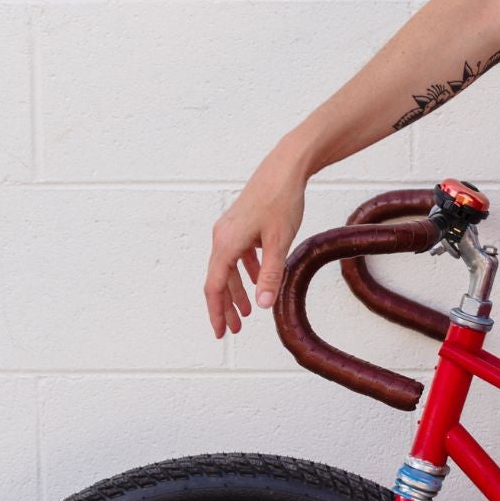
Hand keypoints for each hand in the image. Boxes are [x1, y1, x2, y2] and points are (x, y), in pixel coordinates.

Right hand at [204, 136, 312, 339]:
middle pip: (219, 280)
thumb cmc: (281, 201)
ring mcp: (230, 230)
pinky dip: (246, 271)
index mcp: (226, 244)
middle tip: (235, 329)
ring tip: (248, 312)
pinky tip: (258, 280)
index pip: (214, 286)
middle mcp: (222, 237)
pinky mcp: (241, 224)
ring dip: (237, 290)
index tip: (221, 332)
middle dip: (227, 306)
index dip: (217, 311)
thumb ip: (270, 274)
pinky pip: (238, 255)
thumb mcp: (279, 242)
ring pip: (229, 268)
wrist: (284, 168)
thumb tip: (262, 304)